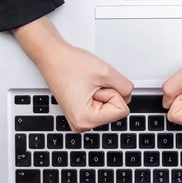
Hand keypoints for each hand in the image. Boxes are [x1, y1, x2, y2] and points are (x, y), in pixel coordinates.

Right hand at [13, 16, 133, 132]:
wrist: (52, 57)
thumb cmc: (68, 64)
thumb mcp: (106, 72)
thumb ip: (125, 86)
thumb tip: (129, 94)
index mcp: (85, 120)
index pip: (122, 110)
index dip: (114, 93)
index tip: (97, 86)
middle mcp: (81, 125)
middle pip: (115, 111)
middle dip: (108, 93)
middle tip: (90, 84)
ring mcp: (80, 120)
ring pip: (109, 108)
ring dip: (103, 93)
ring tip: (86, 85)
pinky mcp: (80, 113)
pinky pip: (101, 105)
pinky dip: (98, 94)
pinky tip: (85, 87)